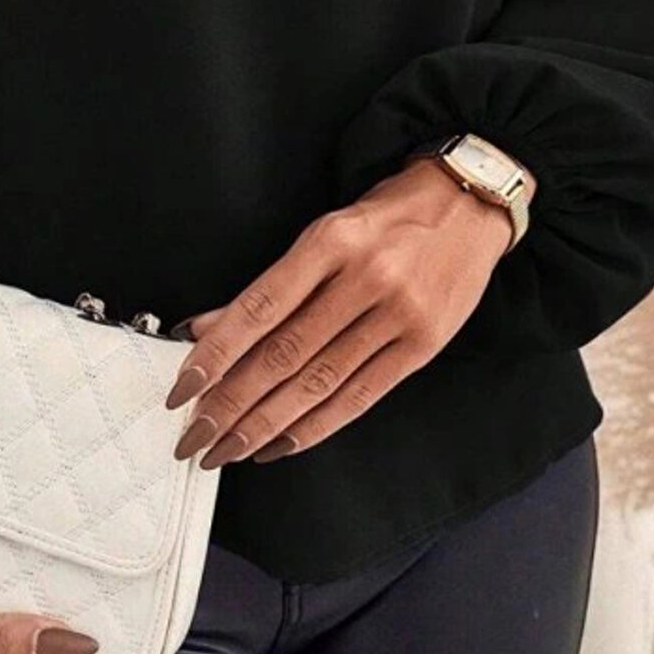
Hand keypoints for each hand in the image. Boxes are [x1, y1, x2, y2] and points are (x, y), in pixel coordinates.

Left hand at [165, 156, 532, 468]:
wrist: (471, 205)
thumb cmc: (388, 217)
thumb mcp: (324, 232)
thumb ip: (270, 285)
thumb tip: (206, 329)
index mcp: (331, 241)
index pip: (259, 309)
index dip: (216, 354)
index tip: (182, 388)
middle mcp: (366, 278)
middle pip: (284, 354)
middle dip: (232, 402)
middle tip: (196, 435)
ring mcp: (399, 314)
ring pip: (318, 384)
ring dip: (265, 424)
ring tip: (228, 448)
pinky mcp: (423, 346)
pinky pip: (359, 397)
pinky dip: (315, 426)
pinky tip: (280, 443)